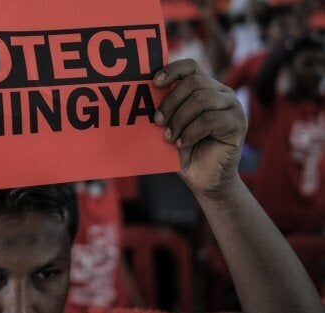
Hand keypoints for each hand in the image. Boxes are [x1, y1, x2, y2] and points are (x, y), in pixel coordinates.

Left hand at [153, 59, 246, 197]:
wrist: (203, 178)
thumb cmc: (184, 150)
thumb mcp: (170, 125)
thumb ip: (163, 109)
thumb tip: (141, 95)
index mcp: (205, 88)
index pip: (190, 66)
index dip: (172, 70)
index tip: (154, 83)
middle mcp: (221, 93)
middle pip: (193, 82)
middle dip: (170, 102)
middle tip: (157, 121)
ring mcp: (232, 106)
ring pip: (201, 99)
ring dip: (180, 119)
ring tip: (170, 137)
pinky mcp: (238, 123)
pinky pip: (211, 119)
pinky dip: (191, 132)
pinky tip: (183, 143)